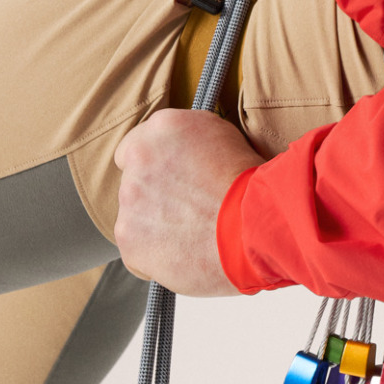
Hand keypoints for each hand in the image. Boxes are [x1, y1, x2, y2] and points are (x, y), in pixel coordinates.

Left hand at [113, 109, 264, 294]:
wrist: (255, 227)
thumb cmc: (251, 186)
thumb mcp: (224, 138)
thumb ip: (190, 140)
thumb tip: (181, 152)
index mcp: (162, 127)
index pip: (136, 146)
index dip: (156, 167)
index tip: (172, 181)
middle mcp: (139, 159)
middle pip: (135, 182)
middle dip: (156, 196)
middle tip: (189, 210)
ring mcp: (129, 200)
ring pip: (135, 217)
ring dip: (156, 226)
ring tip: (194, 235)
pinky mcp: (128, 239)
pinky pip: (136, 250)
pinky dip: (156, 256)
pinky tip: (186, 253)